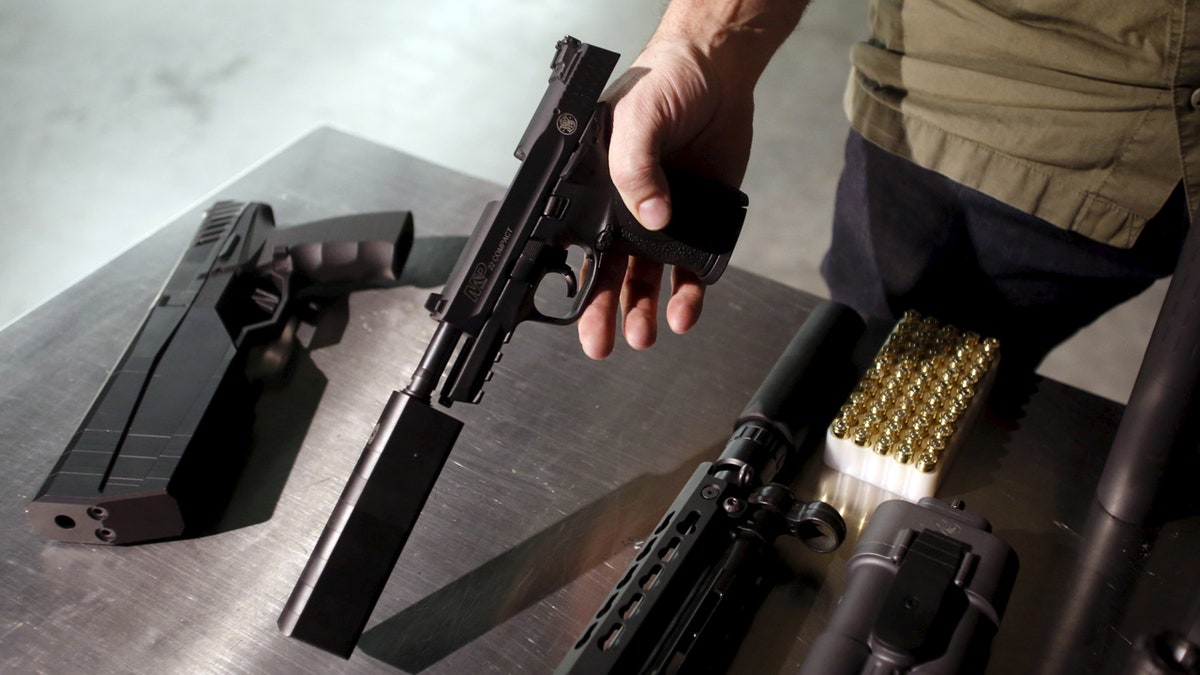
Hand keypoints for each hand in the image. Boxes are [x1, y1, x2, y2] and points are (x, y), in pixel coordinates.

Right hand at [578, 38, 754, 358]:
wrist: (717, 71)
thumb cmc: (662, 83)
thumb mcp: (633, 120)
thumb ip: (634, 169)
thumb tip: (651, 218)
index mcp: (594, 189)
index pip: (574, 243)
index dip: (570, 279)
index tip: (570, 311)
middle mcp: (624, 210)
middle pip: (607, 273)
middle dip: (601, 313)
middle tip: (600, 344)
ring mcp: (663, 219)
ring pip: (646, 279)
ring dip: (643, 309)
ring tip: (642, 336)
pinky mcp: (700, 220)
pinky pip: (692, 266)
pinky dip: (688, 293)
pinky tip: (684, 311)